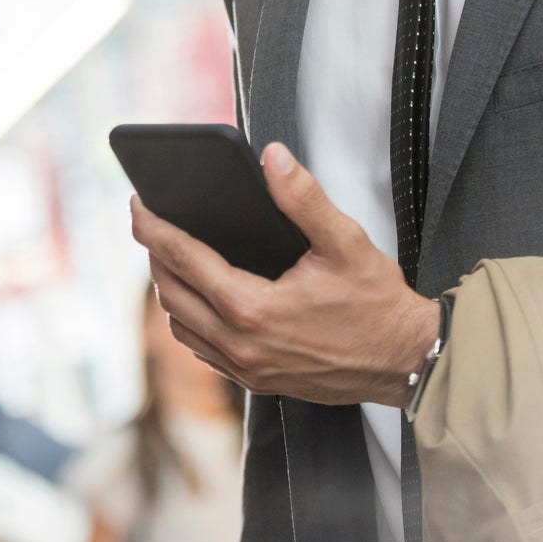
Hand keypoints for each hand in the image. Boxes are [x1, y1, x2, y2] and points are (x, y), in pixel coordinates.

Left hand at [131, 141, 438, 407]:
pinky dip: (191, 320)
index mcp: (253, 309)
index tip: (137, 205)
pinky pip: (203, 349)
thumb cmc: (378, 304)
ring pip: (182, 327)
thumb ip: (304, 198)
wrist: (405, 362)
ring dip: (170, 290)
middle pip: (171, 294)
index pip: (184, 259)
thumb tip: (272, 159)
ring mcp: (247, 369)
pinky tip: (202, 297)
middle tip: (151, 223)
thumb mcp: (346, 241)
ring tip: (172, 256)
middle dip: (155, 255)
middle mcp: (241, 345)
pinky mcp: (256, 382)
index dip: (154, 228)